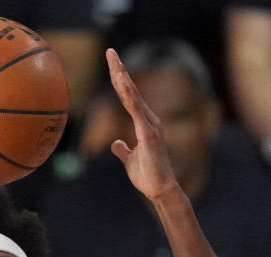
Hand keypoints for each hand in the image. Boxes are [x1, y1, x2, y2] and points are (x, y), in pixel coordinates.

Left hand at [105, 49, 178, 200]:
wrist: (160, 190)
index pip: (128, 97)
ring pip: (133, 97)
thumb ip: (123, 150)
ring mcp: (150, 126)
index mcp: (144, 124)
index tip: (111, 63)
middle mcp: (149, 120)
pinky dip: (130, 98)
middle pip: (130, 90)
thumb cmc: (148, 176)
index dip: (119, 79)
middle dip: (120, 70)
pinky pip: (137, 112)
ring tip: (114, 62)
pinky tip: (123, 86)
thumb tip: (116, 143)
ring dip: (123, 79)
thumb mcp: (130, 160)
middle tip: (110, 52)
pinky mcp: (150, 135)